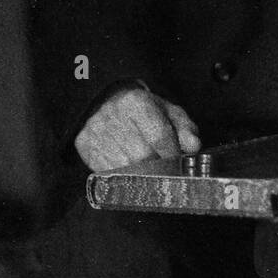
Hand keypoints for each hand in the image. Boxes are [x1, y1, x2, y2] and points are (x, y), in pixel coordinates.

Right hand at [74, 84, 200, 171]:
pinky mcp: (84, 146)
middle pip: (142, 156)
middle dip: (159, 166)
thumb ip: (186, 129)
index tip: (179, 162)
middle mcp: (112, 115)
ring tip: (151, 170)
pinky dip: (124, 176)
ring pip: (125, 167)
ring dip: (142, 175)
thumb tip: (193, 147)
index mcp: (136, 102)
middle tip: (167, 170)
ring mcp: (95, 131)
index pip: (159, 136)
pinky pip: (108, 172)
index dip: (173, 154)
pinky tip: (132, 171)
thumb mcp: (170, 113)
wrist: (109, 102)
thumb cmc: (146, 111)